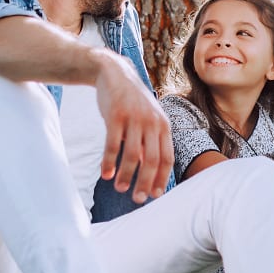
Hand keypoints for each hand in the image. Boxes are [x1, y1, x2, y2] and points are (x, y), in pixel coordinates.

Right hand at [94, 50, 172, 203]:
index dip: (161, 178)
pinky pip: (113, 144)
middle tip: (138, 199)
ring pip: (132, 154)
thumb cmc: (132, 102)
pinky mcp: (116, 115)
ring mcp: (134, 118)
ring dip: (126, 175)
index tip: (155, 195)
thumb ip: (150, 142)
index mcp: (163, 125)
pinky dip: (109, 162)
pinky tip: (106, 174)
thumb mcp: (148, 119)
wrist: (115, 73)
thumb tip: (149, 170)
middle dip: (145, 182)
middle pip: (152, 160)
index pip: (167, 158)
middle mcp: (152, 122)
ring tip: (119, 188)